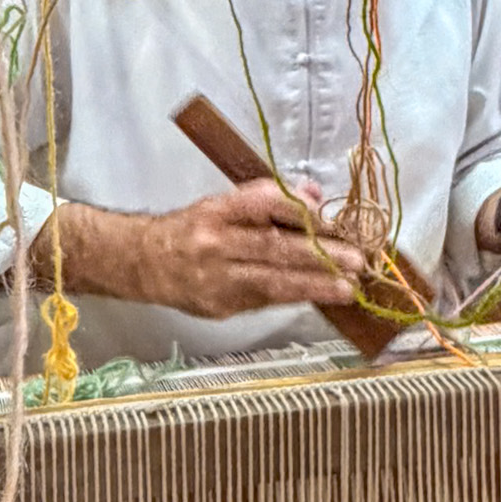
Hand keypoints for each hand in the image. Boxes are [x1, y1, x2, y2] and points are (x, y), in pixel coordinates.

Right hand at [47, 182, 365, 319]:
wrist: (143, 262)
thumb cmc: (193, 229)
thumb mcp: (225, 203)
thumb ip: (269, 199)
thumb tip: (315, 197)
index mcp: (217, 210)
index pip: (264, 203)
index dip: (301, 210)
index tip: (333, 219)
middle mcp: (215, 243)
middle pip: (274, 247)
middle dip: (321, 254)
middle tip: (357, 258)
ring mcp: (216, 278)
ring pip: (273, 281)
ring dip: (316, 284)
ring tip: (349, 287)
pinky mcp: (219, 305)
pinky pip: (265, 299)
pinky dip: (296, 296)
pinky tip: (322, 296)